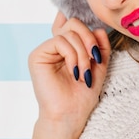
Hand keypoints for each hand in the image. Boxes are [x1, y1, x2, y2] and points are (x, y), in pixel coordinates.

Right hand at [28, 11, 110, 138]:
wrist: (71, 115)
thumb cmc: (83, 94)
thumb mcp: (99, 65)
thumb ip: (100, 45)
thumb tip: (98, 28)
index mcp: (68, 47)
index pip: (72, 23)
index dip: (83, 24)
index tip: (93, 39)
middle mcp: (55, 46)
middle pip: (74, 23)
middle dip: (89, 40)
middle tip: (95, 59)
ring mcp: (46, 50)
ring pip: (69, 33)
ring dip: (83, 54)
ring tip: (85, 74)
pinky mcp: (37, 55)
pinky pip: (59, 41)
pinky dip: (72, 56)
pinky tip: (74, 73)